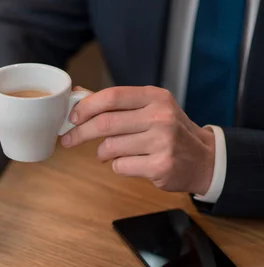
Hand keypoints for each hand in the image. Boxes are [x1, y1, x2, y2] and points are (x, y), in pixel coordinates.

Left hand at [62, 86, 215, 194]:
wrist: (202, 159)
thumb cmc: (167, 131)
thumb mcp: (149, 108)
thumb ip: (115, 104)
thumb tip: (78, 95)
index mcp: (155, 97)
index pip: (112, 97)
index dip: (86, 107)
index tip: (71, 118)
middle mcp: (160, 117)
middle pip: (105, 124)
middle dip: (79, 133)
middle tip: (67, 140)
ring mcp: (162, 142)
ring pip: (110, 147)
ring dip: (102, 153)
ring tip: (109, 152)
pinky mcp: (160, 166)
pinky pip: (120, 166)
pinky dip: (117, 166)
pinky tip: (132, 163)